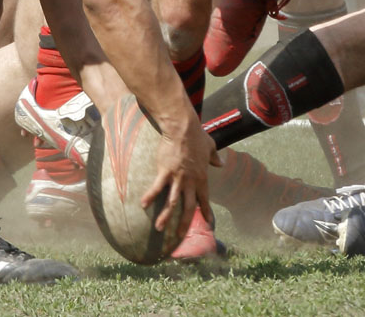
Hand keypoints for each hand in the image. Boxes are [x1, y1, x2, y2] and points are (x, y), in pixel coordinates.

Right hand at [141, 111, 221, 237]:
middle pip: (188, 207)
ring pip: (172, 202)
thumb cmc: (197, 136)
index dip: (206, 211)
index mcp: (201, 177)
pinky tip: (143, 205)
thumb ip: (215, 158)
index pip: (204, 199)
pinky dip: (150, 196)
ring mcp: (178, 178)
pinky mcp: (165, 171)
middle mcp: (190, 181)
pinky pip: (157, 187)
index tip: (209, 223)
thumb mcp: (210, 147)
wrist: (183, 128)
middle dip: (185, 223)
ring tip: (159, 228)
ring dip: (166, 216)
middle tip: (180, 235)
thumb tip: (221, 163)